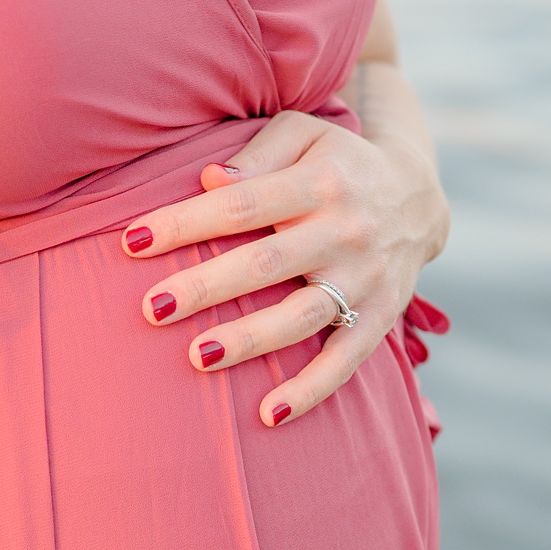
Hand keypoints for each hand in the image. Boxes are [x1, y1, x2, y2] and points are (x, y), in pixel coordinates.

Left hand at [122, 108, 448, 425]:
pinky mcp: (381, 316)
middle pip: (266, 264)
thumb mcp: (303, 134)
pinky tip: (268, 415)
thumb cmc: (333, 162)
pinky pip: (346, 361)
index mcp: (320, 182)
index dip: (184, 223)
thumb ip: (257, 153)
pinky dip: (311, 391)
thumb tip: (207, 178)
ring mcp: (366, 279)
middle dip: (207, 288)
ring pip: (302, 316)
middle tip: (152, 307)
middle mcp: (347, 231)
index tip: (131, 241)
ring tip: (197, 357)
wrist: (419, 196)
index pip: (239, 205)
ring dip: (250, 340)